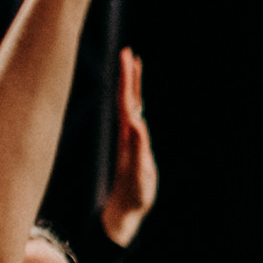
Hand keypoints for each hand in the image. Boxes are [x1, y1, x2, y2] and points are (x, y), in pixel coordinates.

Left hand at [100, 46, 159, 245]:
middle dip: (128, 75)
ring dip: (132, 86)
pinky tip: (138, 99)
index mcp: (128, 135)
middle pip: (126, 98)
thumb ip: (137, 147)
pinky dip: (137, 103)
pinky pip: (135, 117)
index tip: (128, 57)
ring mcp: (129, 139)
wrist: (123, 210)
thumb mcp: (138, 171)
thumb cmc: (132, 194)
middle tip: (128, 52)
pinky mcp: (134, 146)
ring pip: (130, 106)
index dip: (127, 79)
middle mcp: (126, 133)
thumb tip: (136, 122)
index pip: (127, 100)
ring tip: (134, 67)